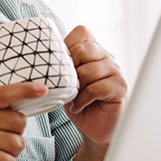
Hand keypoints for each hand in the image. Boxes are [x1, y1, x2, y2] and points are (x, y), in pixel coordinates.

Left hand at [63, 25, 126, 143]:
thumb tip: (41, 56)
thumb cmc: (78, 102)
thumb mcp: (64, 81)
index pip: (82, 32)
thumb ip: (60, 66)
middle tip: (66, 85)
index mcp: (94, 50)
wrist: (94, 128)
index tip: (60, 64)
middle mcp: (107, 57)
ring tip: (72, 98)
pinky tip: (78, 106)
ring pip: (89, 70)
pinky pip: (96, 88)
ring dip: (75, 87)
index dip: (67, 44)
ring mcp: (116, 71)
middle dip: (69, 68)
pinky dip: (82, 100)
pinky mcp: (120, 87)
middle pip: (83, 49)